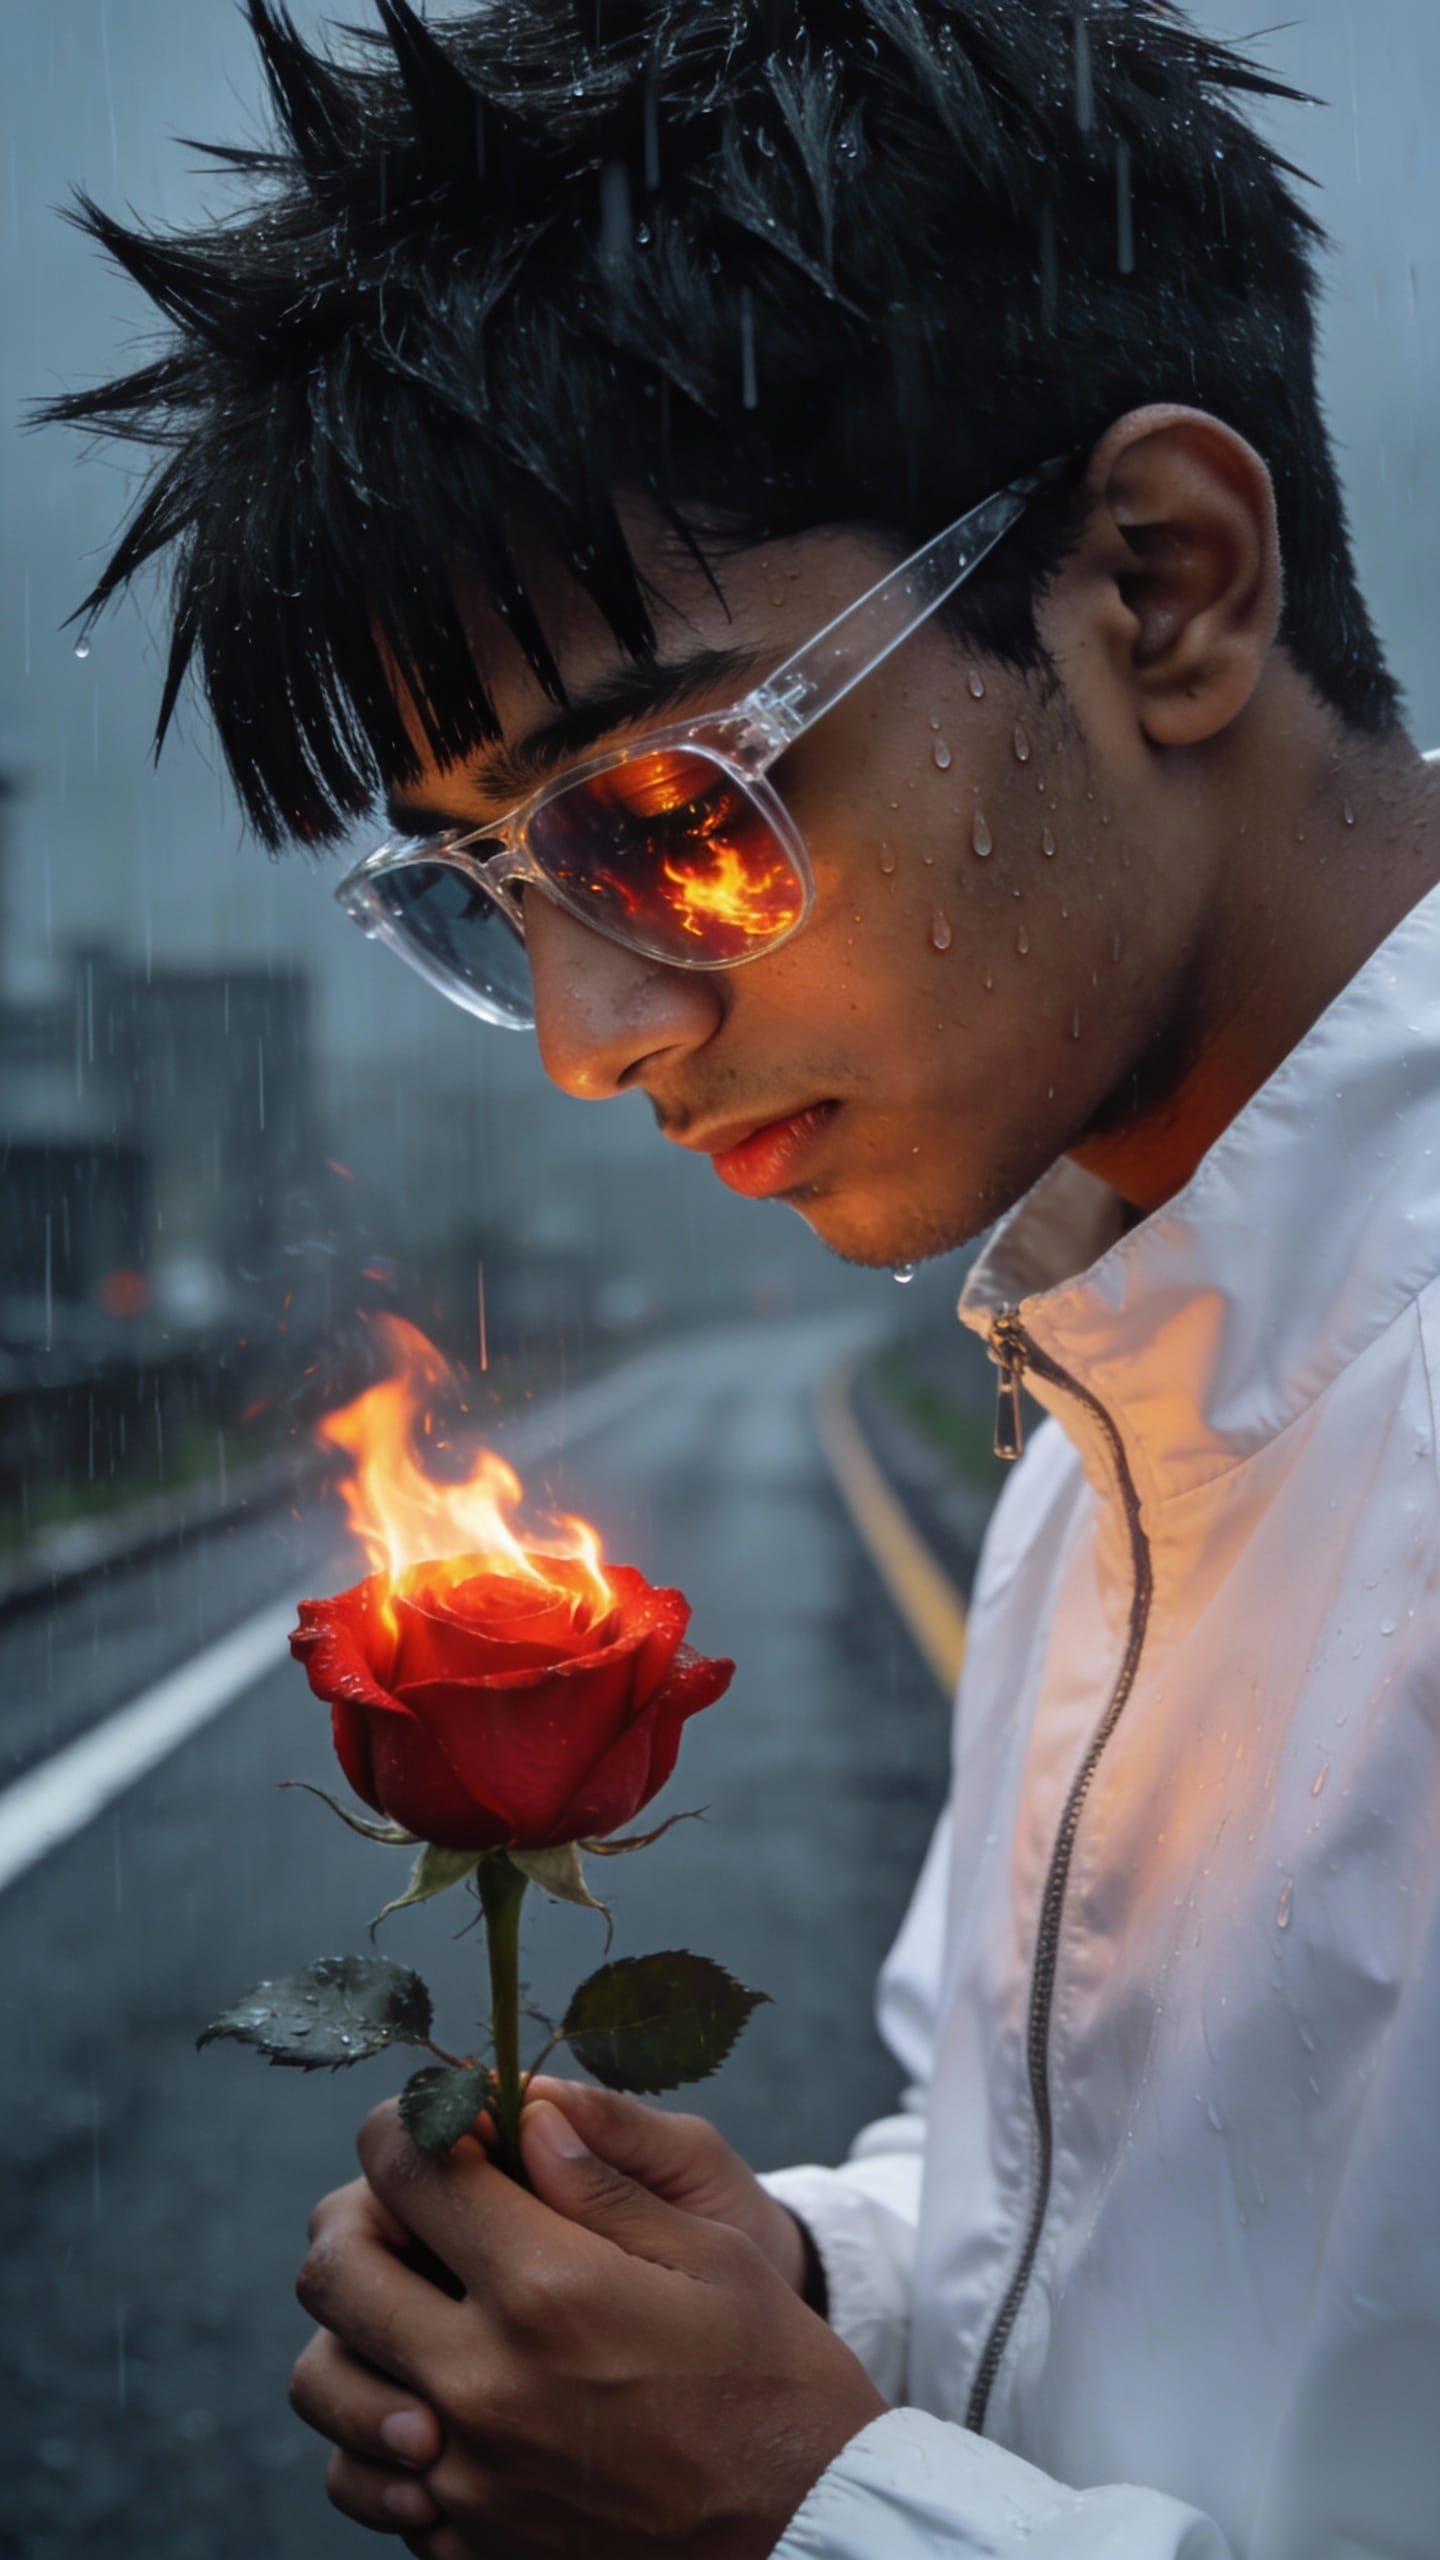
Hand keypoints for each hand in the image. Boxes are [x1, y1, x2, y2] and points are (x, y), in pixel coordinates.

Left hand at [289, 2094, 887, 2558]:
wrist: (807, 2538)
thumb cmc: (772, 2379)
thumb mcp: (712, 2254)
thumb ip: (601, 2181)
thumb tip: (522, 2117)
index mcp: (548, 2290)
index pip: (408, 2166)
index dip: (410, 2120)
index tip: (442, 2119)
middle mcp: (481, 2385)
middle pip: (334, 2265)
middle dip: (363, 2210)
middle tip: (421, 2206)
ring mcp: (461, 2480)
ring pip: (320, 2375)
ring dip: (356, 2324)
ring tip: (421, 2307)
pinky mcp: (458, 2549)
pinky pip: (356, 2474)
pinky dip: (376, 2425)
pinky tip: (439, 2402)